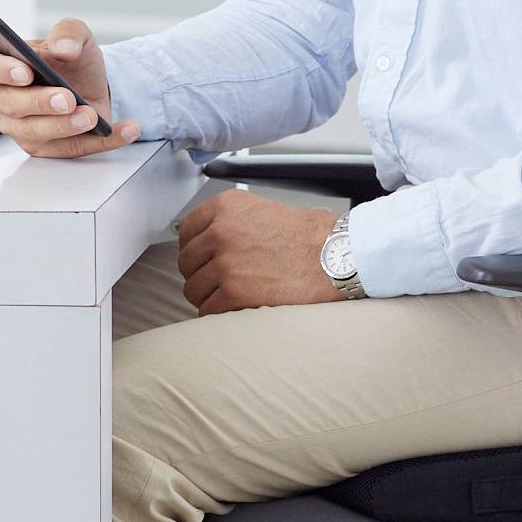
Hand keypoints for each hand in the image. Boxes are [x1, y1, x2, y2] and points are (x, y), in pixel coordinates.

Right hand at [0, 16, 138, 157]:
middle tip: (67, 98)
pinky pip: (71, 149)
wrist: (93, 85)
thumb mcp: (76, 35)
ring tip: (91, 115)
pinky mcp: (45, 148)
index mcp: (0, 64)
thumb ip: (68, 34)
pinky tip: (125, 129)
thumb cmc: (72, 60)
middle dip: (40, 102)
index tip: (25, 71)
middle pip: (9, 105)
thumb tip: (63, 48)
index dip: (0, 71)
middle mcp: (3, 98)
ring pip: (34, 133)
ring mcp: (20, 127)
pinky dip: (101, 141)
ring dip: (65, 126)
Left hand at [175, 189, 343, 313]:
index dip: (194, 249)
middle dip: (201, 275)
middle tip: (220, 281)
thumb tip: (206, 241)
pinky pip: (209, 310)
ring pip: (194, 290)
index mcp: (226, 207)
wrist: (335, 256)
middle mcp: (221, 232)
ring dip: (209, 297)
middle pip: (187, 263)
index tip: (201, 259)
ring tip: (231, 297)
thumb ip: (231, 222)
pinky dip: (220, 314)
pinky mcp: (234, 292)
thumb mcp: (263, 211)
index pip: (186, 231)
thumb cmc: (310, 237)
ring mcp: (225, 263)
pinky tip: (237, 309)